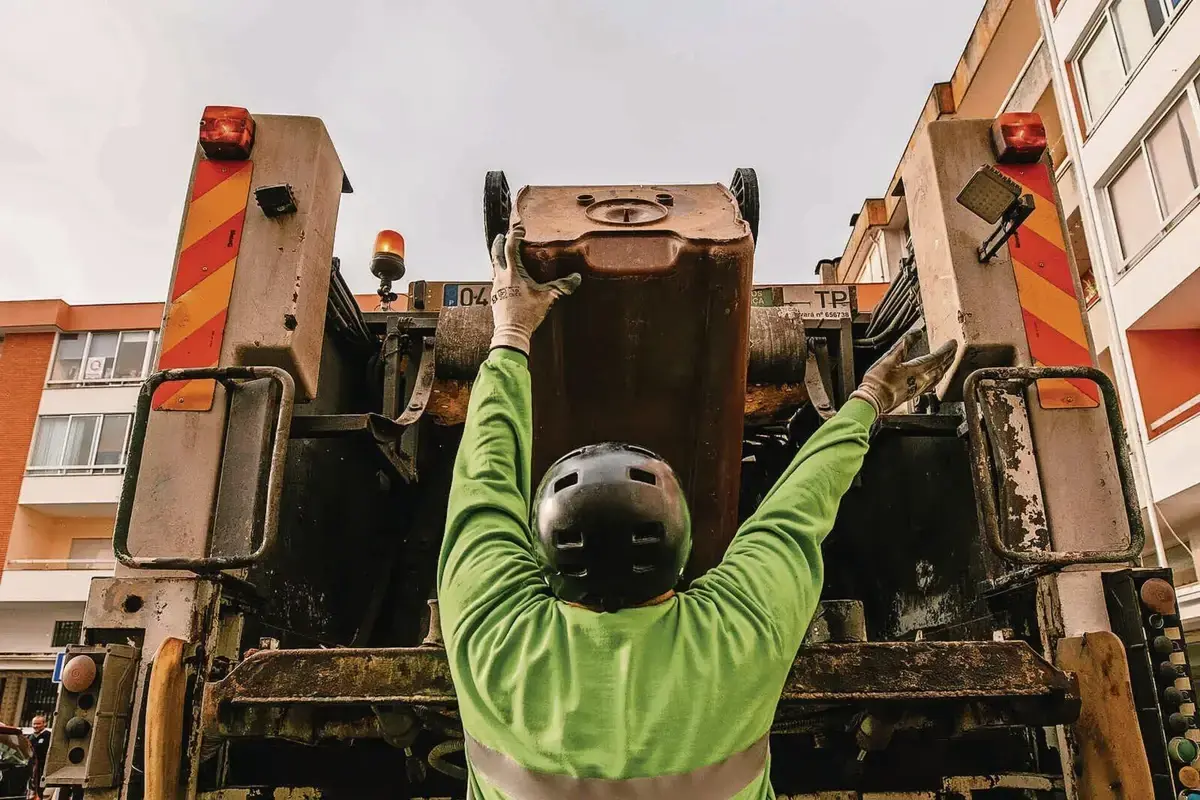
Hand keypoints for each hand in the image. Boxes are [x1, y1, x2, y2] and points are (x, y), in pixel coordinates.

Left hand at [489, 224, 580, 353]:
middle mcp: (501, 277)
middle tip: (502, 236)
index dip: (514, 236)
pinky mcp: (495, 296)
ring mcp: (496, 286)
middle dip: (499, 243)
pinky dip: (499, 271)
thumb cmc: (527, 314)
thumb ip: (561, 286)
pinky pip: (495, 278)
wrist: (511, 332)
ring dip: (498, 257)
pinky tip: (505, 275)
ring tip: (503, 253)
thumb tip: (577, 278)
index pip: (511, 248)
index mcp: (513, 273)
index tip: (519, 230)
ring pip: (494, 266)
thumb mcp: (547, 298)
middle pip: (496, 254)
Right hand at [850, 330, 957, 414]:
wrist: (873, 401)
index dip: (946, 350)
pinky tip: (935, 377)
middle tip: (955, 350)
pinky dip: (938, 377)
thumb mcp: (889, 358)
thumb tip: (916, 332)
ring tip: (949, 361)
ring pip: (938, 377)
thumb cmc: (879, 382)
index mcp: (917, 370)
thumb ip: (904, 344)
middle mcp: (922, 380)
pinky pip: (932, 384)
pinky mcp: (914, 394)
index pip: (937, 358)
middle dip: (949, 357)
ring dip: (945, 367)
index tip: (953, 343)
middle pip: (941, 367)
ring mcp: (919, 388)